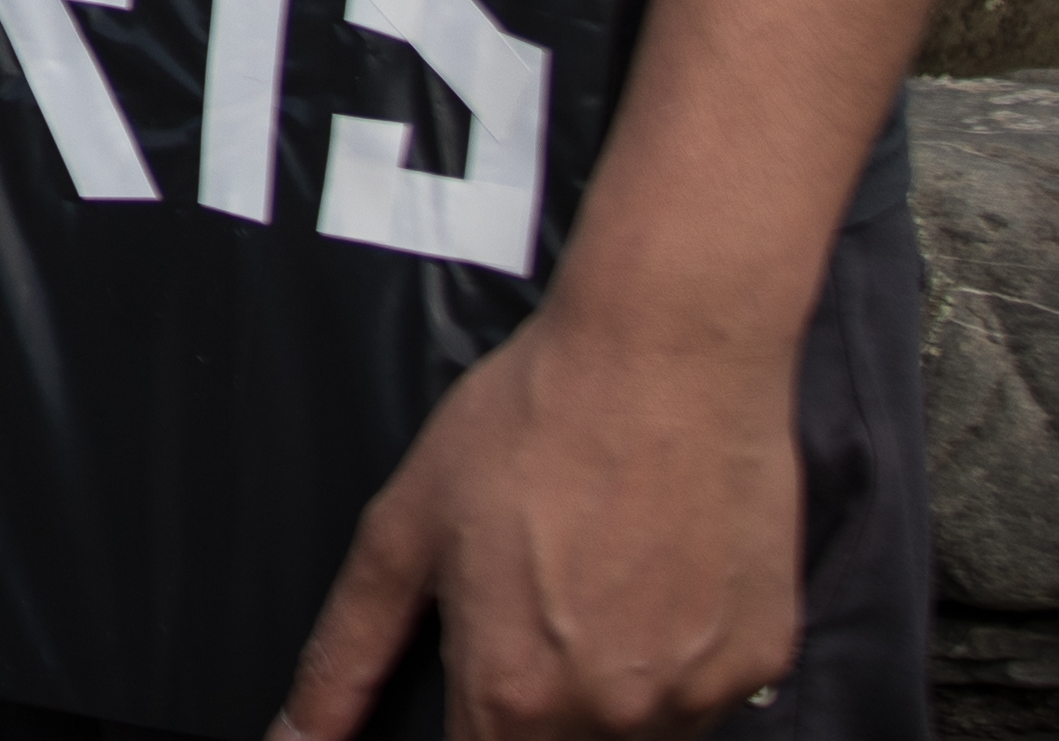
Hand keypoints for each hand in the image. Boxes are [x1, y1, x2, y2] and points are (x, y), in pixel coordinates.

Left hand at [273, 292, 798, 736]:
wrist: (667, 356)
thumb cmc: (534, 423)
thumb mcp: (405, 529)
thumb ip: (346, 652)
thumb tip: (296, 736)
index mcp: (514, 693)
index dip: (462, 727)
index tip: (471, 678)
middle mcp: (614, 714)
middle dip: (529, 702)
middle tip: (535, 602)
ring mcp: (700, 694)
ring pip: (636, 733)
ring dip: (604, 689)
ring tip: (593, 582)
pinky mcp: (761, 658)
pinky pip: (708, 695)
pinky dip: (676, 658)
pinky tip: (652, 578)